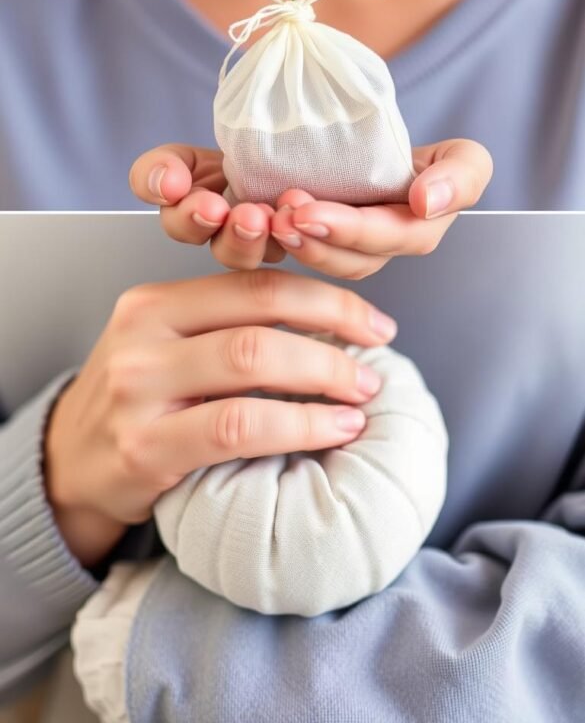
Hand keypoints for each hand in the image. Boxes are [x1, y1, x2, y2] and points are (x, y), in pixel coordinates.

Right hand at [44, 270, 396, 566]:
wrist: (69, 466)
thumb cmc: (137, 405)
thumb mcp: (166, 347)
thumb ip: (227, 328)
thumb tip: (331, 325)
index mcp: (153, 302)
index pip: (255, 283)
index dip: (326, 298)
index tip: (372, 322)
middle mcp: (142, 336)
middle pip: (260, 316)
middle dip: (335, 333)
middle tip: (375, 359)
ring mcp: (140, 390)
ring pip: (252, 362)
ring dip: (324, 377)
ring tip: (361, 398)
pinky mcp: (145, 447)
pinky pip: (239, 426)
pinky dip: (299, 424)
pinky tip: (332, 429)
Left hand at [129, 139, 492, 278]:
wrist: (334, 116)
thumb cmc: (399, 150)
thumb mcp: (455, 159)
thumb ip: (461, 177)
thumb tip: (426, 202)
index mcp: (365, 244)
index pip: (359, 256)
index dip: (339, 237)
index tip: (315, 213)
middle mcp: (308, 244)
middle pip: (297, 262)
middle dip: (286, 241)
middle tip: (281, 212)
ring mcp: (258, 225)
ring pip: (234, 253)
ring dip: (230, 237)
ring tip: (233, 209)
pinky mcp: (213, 198)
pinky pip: (180, 205)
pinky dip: (166, 186)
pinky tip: (169, 177)